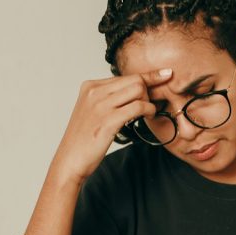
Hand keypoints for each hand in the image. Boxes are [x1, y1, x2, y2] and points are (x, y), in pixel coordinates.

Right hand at [51, 68, 172, 182]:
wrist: (70, 160)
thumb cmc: (84, 139)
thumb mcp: (92, 111)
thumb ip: (108, 98)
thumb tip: (133, 90)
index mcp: (90, 86)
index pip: (125, 75)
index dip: (147, 77)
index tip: (165, 74)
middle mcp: (94, 92)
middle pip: (134, 79)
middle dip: (148, 91)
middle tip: (150, 105)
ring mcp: (101, 105)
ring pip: (138, 89)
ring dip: (149, 100)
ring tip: (148, 112)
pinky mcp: (109, 120)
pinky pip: (138, 106)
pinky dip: (149, 109)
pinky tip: (149, 116)